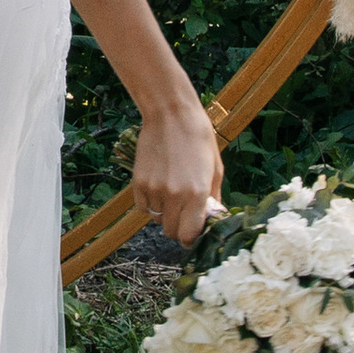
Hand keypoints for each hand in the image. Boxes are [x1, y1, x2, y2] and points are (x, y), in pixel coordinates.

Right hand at [132, 86, 221, 245]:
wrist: (171, 114)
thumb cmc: (198, 138)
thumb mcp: (215, 168)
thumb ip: (214, 198)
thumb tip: (212, 218)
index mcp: (197, 193)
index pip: (189, 234)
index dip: (191, 238)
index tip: (192, 232)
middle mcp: (174, 195)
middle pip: (171, 231)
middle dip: (178, 226)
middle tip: (183, 211)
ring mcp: (154, 190)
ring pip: (157, 218)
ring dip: (164, 212)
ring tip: (171, 191)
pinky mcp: (138, 183)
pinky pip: (143, 207)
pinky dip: (151, 203)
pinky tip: (158, 186)